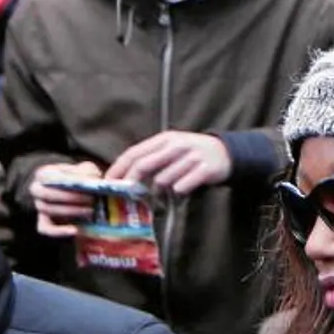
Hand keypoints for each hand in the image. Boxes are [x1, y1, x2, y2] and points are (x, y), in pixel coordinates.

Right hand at [31, 161, 101, 237]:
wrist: (78, 192)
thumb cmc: (82, 178)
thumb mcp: (86, 169)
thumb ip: (88, 172)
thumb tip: (90, 182)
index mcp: (44, 173)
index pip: (49, 177)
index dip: (67, 181)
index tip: (84, 184)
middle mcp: (37, 189)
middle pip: (47, 194)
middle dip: (70, 197)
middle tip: (90, 199)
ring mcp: (39, 206)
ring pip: (49, 210)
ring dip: (71, 211)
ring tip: (91, 210)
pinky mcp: (43, 221)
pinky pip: (46, 229)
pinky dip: (59, 231)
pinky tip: (75, 230)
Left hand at [107, 132, 231, 195]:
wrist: (226, 152)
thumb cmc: (192, 153)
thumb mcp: (171, 148)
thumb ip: (151, 158)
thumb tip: (125, 176)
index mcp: (165, 138)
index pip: (135, 152)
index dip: (119, 168)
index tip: (108, 182)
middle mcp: (177, 145)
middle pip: (144, 165)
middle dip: (131, 182)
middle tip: (125, 195)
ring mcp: (191, 157)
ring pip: (163, 180)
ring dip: (160, 190)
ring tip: (166, 191)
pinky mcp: (204, 169)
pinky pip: (182, 187)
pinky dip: (178, 192)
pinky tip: (182, 190)